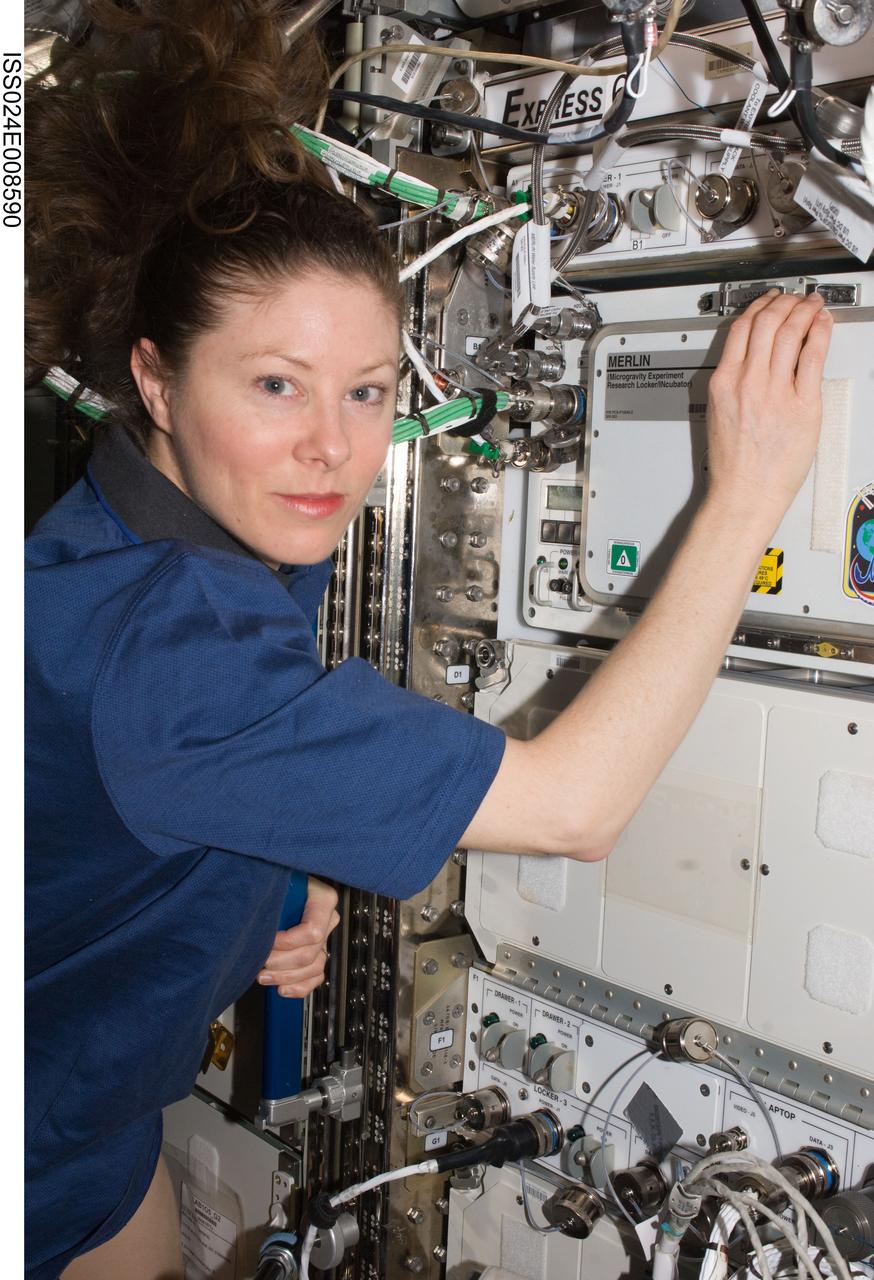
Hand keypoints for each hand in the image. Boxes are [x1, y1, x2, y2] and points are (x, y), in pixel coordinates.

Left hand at [257, 877, 339, 997]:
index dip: (287, 943)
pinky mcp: (318, 952)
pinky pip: (316, 976)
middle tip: (260, 961)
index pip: (312, 932)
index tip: (267, 941)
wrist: (281, 885)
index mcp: (323, 900)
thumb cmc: (280, 882)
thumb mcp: (279, 883)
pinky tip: (282, 988)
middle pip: (310, 953)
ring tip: (263, 976)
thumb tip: (258, 917)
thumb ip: (274, 897)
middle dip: (281, 963)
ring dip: (286, 977)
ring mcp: (324, 938)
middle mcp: (328, 919)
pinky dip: (299, 987)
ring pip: (314, 968)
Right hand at [705, 289, 833, 530]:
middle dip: (784, 303)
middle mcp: (748, 383)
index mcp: (723, 383)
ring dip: (804, 311)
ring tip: (812, 305)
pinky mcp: (802, 405)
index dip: (759, 306)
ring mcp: (776, 392)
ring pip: (790, 333)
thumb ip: (734, 382)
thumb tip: (753, 360)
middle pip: (767, 323)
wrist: (744, 493)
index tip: (770, 302)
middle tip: (795, 299)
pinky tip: (823, 326)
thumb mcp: (719, 413)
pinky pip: (814, 358)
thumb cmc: (732, 465)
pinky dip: (821, 334)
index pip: (742, 328)